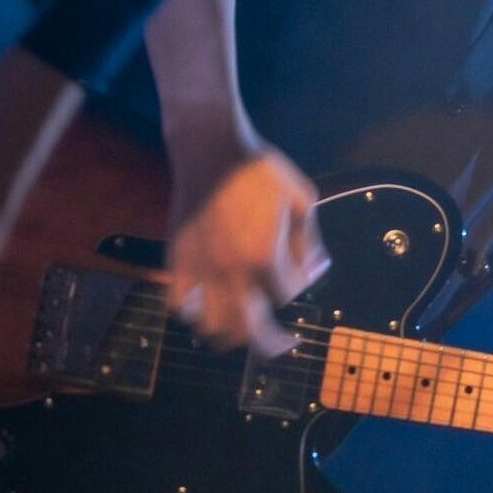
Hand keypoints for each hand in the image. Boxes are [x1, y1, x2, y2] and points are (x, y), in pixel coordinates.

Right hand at [166, 148, 328, 355]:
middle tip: (286, 344)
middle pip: (250, 329)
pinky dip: (194, 313)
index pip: (288, 294)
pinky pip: (179, 305)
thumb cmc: (260, 170)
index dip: (301, 284)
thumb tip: (316, 270)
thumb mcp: (302, 198)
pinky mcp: (176, 261)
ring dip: (232, 331)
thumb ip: (310, 241)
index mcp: (263, 254)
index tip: (306, 268)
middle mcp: (230, 270)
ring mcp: (199, 269)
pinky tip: (208, 306)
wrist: (210, 148)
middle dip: (273, 343)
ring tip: (247, 324)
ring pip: (212, 325)